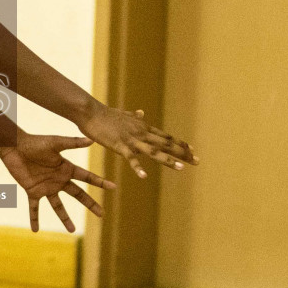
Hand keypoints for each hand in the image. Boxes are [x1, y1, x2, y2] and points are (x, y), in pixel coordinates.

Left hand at [0, 134, 115, 233]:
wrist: (14, 146)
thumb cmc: (35, 142)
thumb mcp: (55, 143)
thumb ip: (72, 143)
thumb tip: (92, 140)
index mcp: (66, 168)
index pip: (87, 178)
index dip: (100, 182)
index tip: (113, 187)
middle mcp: (58, 180)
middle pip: (78, 195)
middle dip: (90, 204)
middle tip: (101, 215)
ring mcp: (46, 187)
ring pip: (58, 206)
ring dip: (65, 218)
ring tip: (72, 231)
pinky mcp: (32, 191)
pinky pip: (34, 208)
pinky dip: (34, 218)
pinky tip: (35, 230)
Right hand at [78, 102, 195, 178]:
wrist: (90, 112)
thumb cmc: (105, 114)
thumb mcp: (123, 114)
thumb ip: (134, 115)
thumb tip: (142, 112)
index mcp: (143, 127)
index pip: (166, 137)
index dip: (180, 144)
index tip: (193, 150)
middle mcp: (141, 133)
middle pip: (166, 144)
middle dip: (182, 153)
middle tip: (197, 161)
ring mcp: (131, 139)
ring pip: (154, 151)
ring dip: (168, 160)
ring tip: (181, 168)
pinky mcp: (119, 145)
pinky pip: (130, 158)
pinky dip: (137, 167)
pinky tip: (143, 176)